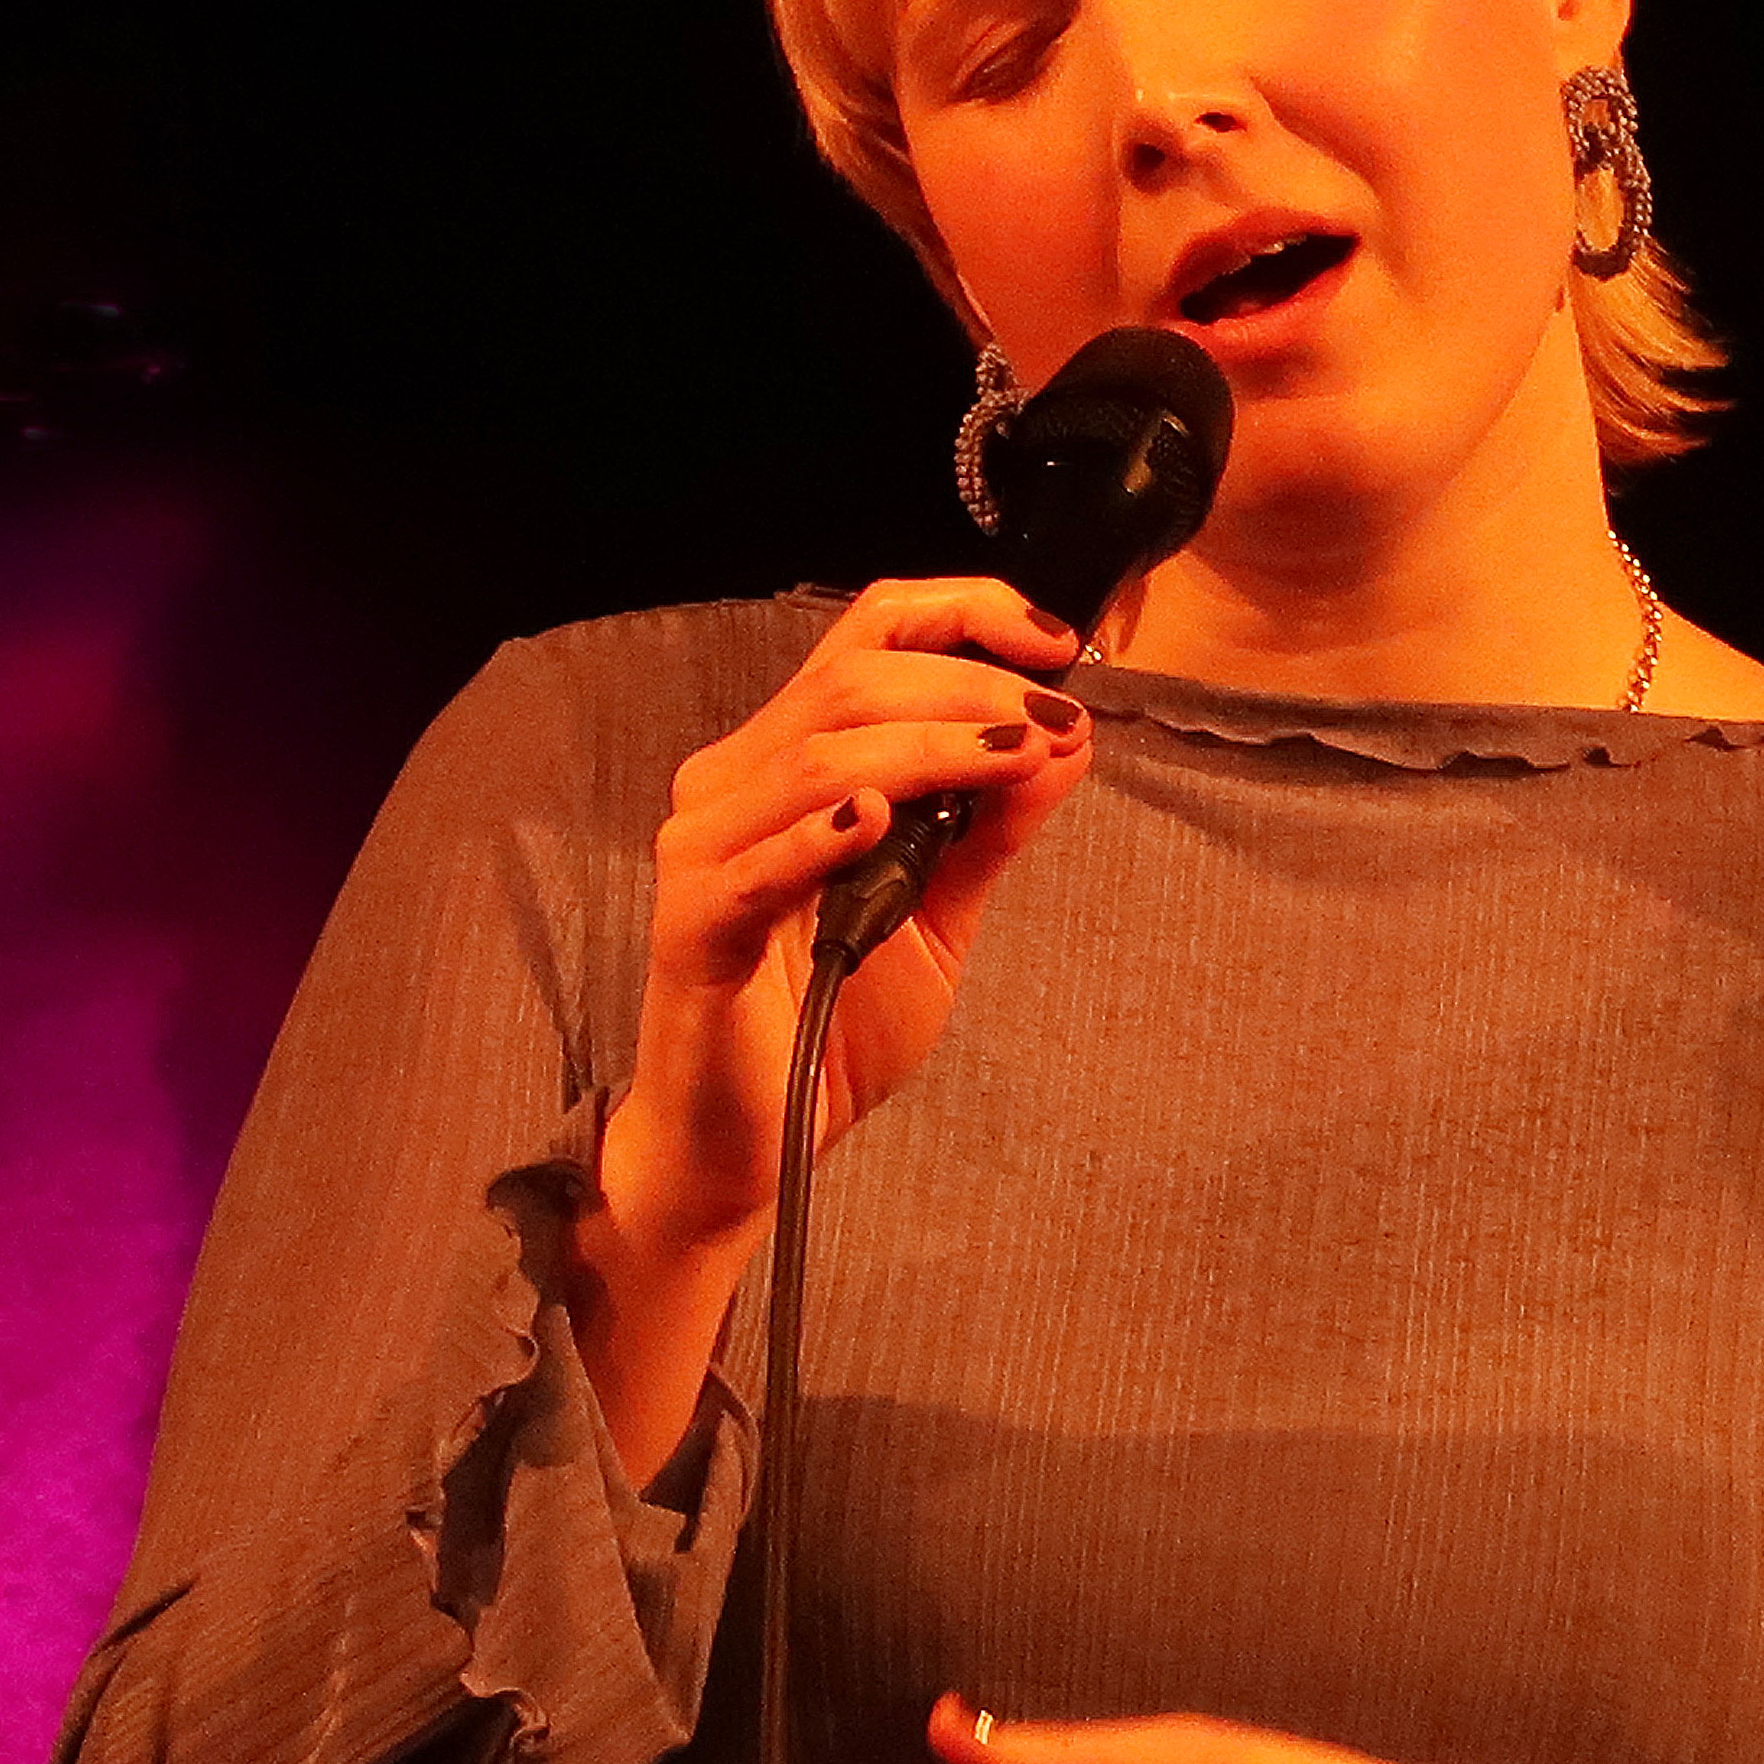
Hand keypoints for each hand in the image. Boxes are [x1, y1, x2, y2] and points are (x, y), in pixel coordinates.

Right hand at [567, 580, 1089, 1482]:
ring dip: (930, 746)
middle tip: (1056, 718)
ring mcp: (706, 852)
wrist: (751, 1149)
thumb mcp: (938, 915)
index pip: (866, 637)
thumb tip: (1068, 737)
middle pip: (850, 681)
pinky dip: (819, 833)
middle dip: (971, 686)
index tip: (1058, 643)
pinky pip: (754, 863)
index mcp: (790, 762)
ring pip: (815, 754)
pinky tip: (877, 822)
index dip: (963, 613)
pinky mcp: (695, 927)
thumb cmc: (828, 1025)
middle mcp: (735, 784)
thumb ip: (990, 829)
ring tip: (1013, 755)